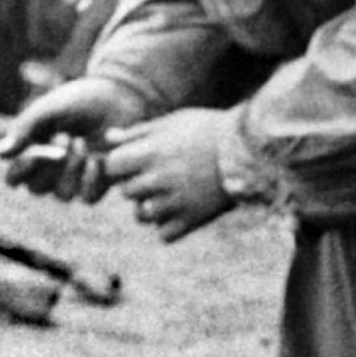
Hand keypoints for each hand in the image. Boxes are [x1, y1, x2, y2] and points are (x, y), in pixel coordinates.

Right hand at [0, 79, 144, 199]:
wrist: (119, 97)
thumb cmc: (79, 100)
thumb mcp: (48, 109)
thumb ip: (24, 129)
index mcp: (32, 152)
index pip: (14, 178)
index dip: (21, 171)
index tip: (34, 153)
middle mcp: (51, 172)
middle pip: (37, 189)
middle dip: (49, 165)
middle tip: (65, 136)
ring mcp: (75, 180)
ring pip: (63, 195)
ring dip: (71, 170)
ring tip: (81, 142)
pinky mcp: (99, 183)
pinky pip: (88, 198)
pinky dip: (90, 180)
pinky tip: (96, 159)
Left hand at [103, 108, 235, 242]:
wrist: (247, 151)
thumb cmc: (207, 130)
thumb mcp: (171, 122)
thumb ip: (137, 132)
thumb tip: (108, 138)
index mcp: (150, 153)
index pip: (112, 167)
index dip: (120, 164)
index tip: (134, 161)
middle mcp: (158, 180)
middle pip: (126, 192)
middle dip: (136, 184)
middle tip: (157, 176)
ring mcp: (175, 203)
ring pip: (142, 216)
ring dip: (149, 208)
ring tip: (168, 195)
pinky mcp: (192, 220)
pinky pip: (164, 234)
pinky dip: (169, 226)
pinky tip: (181, 210)